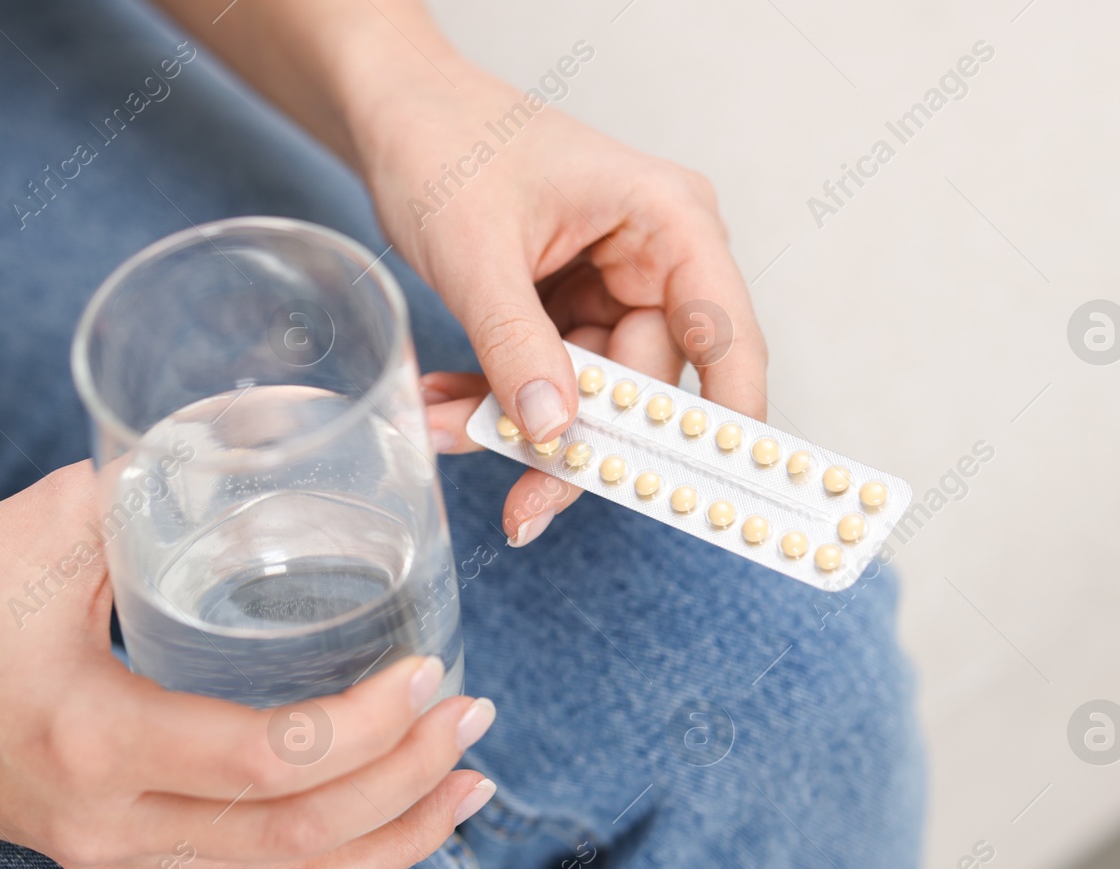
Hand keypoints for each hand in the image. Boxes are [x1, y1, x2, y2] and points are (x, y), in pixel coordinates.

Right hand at [0, 464, 496, 868]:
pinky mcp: (120, 860)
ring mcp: (114, 857)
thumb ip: (154, 485)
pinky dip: (334, 867)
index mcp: (93, 737)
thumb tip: (264, 436)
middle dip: (408, 784)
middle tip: (474, 719)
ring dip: (391, 843)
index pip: (270, 760)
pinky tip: (389, 828)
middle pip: (297, 837)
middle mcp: (109, 823)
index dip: (371, 727)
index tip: (433, 674)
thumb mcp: (42, 527)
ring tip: (467, 787)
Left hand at [358, 67, 769, 545]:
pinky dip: (497, 399)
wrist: (395, 114)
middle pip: (647, 387)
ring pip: (589, 396)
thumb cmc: (448, 140)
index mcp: (669, 222)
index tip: (700, 490)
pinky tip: (447, 404)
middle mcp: (657, 259)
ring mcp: (614, 288)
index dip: (724, 423)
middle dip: (575, 442)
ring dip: (517, 422)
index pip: (725, 337)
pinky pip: (549, 380)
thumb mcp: (478, 251)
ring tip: (445, 423)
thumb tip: (554, 431)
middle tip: (523, 503)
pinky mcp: (570, 310)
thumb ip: (516, 343)